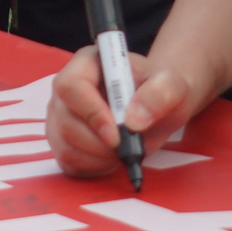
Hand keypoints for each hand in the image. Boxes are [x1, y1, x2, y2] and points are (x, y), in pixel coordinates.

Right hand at [46, 43, 199, 177]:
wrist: (156, 107)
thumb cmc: (159, 91)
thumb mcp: (171, 85)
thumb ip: (159, 94)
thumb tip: (134, 121)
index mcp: (87, 63)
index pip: (71, 86)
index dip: (91, 113)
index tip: (117, 135)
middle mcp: (66, 88)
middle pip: (65, 120)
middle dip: (98, 143)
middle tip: (127, 147)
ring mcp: (60, 115)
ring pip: (63, 144)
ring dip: (98, 157)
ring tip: (123, 150)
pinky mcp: (61, 140)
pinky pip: (67, 161)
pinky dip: (92, 167)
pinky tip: (111, 157)